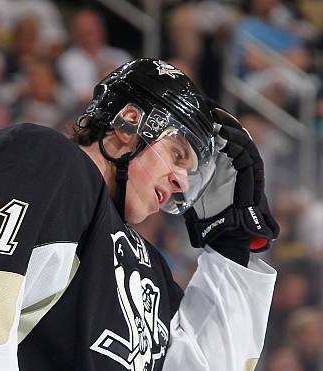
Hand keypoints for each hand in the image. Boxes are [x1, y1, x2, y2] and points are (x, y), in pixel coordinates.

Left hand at [184, 107, 278, 255]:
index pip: (215, 133)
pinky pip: (247, 153)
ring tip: (215, 116)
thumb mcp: (188, 189)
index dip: (207, 120)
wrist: (226, 229)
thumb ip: (177, 178)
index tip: (194, 108)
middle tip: (205, 105)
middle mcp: (233, 159)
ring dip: (228, 126)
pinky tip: (226, 135)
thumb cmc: (206, 210)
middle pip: (228, 131)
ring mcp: (245, 164)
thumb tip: (151, 173)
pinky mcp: (253, 172)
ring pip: (239, 139)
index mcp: (219, 160)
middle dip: (217, 118)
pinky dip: (238, 143)